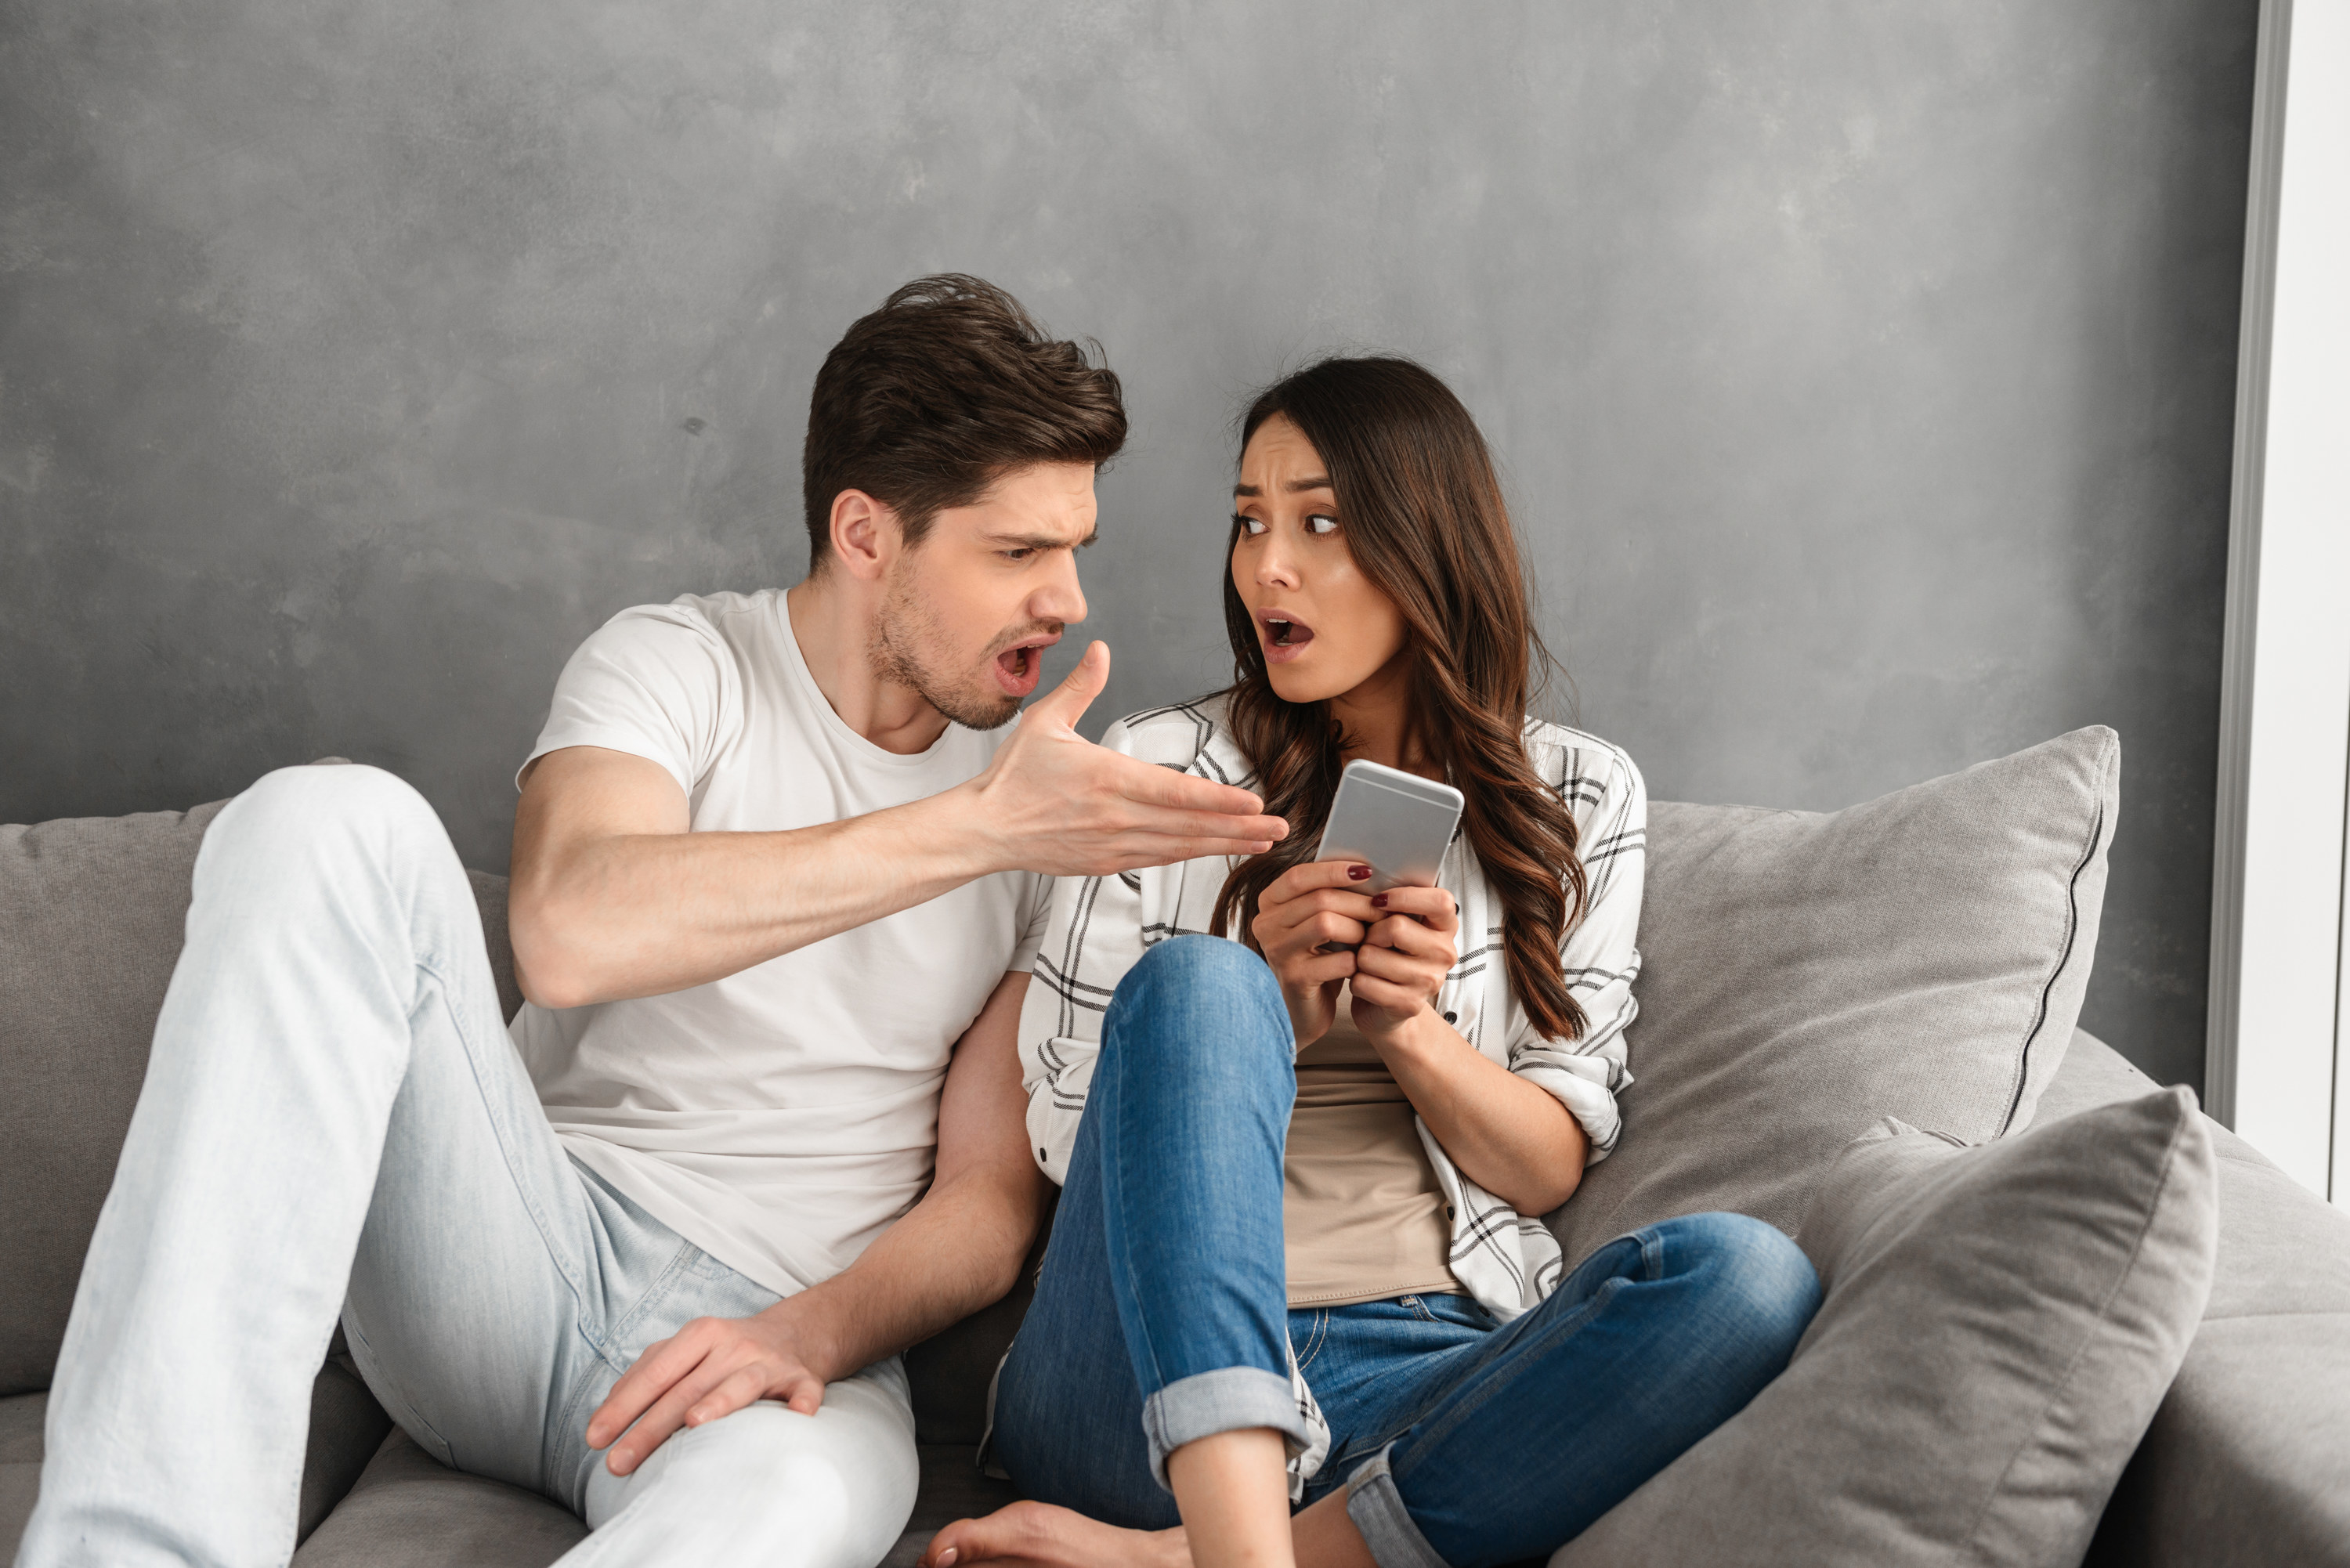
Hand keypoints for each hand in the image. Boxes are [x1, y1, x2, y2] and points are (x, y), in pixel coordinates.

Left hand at [585, 1301, 836, 1475]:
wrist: (797, 1332)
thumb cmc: (727, 1351)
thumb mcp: (687, 1350)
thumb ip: (649, 1373)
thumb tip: (608, 1412)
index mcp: (701, 1335)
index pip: (656, 1372)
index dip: (624, 1405)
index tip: (596, 1438)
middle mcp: (734, 1345)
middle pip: (689, 1387)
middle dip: (651, 1426)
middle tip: (619, 1462)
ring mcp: (770, 1362)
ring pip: (742, 1384)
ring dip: (720, 1402)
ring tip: (694, 1424)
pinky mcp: (803, 1379)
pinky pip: (804, 1392)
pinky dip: (802, 1404)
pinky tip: (797, 1417)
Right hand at [964, 642, 1287, 876]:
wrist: (986, 828)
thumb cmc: (1013, 777)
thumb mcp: (1044, 723)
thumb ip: (1079, 687)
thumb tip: (1100, 649)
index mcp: (1106, 778)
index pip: (1174, 793)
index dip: (1218, 801)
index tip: (1254, 803)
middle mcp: (1115, 816)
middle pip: (1188, 825)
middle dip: (1239, 828)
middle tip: (1279, 827)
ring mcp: (1112, 844)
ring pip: (1179, 847)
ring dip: (1224, 845)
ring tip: (1262, 842)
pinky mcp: (1106, 862)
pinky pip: (1158, 860)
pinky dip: (1191, 855)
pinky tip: (1216, 850)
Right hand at [1250, 859, 1380, 1045]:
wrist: (1304, 1009)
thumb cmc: (1317, 959)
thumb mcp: (1317, 921)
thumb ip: (1330, 895)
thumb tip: (1367, 870)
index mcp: (1269, 903)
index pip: (1299, 876)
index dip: (1334, 871)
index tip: (1368, 870)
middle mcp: (1266, 925)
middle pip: (1319, 899)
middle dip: (1358, 903)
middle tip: (1383, 910)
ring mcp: (1277, 952)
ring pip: (1327, 924)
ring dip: (1358, 930)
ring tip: (1370, 938)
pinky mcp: (1294, 979)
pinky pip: (1338, 960)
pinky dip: (1356, 960)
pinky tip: (1359, 965)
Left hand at [1349, 884, 1457, 1043]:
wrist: (1387, 1006)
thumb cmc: (1387, 955)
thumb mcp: (1394, 924)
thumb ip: (1390, 901)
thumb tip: (1364, 872)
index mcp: (1445, 926)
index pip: (1440, 900)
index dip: (1405, 897)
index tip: (1378, 901)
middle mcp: (1445, 953)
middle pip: (1396, 927)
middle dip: (1369, 933)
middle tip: (1368, 941)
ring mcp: (1430, 981)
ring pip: (1373, 956)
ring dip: (1359, 959)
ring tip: (1366, 963)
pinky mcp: (1409, 1005)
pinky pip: (1365, 982)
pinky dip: (1355, 981)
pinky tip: (1364, 982)